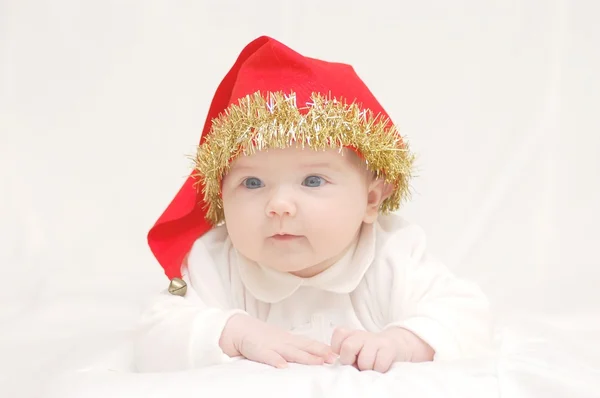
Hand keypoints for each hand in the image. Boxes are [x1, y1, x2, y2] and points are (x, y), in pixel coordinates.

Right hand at [220, 314, 335, 368]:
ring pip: (291, 352)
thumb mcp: (281, 341)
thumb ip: (295, 348)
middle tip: (335, 359)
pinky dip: (276, 361)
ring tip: (317, 362)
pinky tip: (283, 367)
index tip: (338, 354)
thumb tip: (313, 356)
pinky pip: (268, 357)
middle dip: (320, 353)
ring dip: (305, 357)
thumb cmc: (262, 337)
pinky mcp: (259, 350)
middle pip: (305, 347)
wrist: (240, 328)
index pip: (310, 343)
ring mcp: (272, 345)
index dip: (324, 348)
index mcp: (290, 339)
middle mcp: (284, 341)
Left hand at [331, 327, 433, 372]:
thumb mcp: (355, 349)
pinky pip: (379, 365)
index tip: (346, 355)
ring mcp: (376, 341)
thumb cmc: (370, 352)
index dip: (338, 348)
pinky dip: (378, 370)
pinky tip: (380, 366)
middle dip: (350, 361)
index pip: (339, 334)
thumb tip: (336, 362)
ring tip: (370, 366)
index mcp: (351, 334)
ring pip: (364, 361)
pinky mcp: (389, 348)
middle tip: (356, 364)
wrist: (396, 345)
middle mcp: (362, 335)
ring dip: (366, 368)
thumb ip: (344, 353)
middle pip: (348, 347)